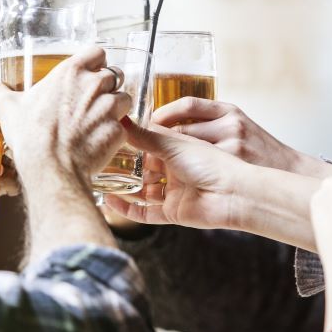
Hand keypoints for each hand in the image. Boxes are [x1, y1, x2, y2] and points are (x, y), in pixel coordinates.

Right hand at [0, 46, 131, 260]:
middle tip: (93, 101)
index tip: (90, 72)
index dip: (95, 62)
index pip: (97, 52)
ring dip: (117, 107)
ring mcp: (110, 107)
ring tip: (100, 120)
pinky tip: (101, 140)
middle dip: (107, 86)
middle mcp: (95, 85)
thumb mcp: (7, 109)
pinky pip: (124, 127)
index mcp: (71, 72)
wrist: (51, 168)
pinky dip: (116, 133)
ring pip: (125, 98)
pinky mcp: (119, 130)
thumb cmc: (30, 136)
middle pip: (115, 74)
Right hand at [104, 123, 247, 228]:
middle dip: (124, 167)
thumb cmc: (211, 163)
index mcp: (178, 148)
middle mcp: (175, 169)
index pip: (149, 143)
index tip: (107, 138)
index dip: (130, 141)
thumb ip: (144, 135)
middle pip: (144, 168)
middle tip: (98, 162)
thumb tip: (120, 118)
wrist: (232, 193)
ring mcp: (174, 191)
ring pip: (142, 191)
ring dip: (124, 188)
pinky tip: (109, 202)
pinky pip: (145, 212)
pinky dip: (128, 208)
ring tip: (98, 182)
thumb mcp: (173, 143)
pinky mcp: (172, 212)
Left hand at [153, 98, 331, 177]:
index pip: (188, 105)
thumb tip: (169, 128)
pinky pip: (196, 169)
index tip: (152, 123)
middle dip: (162, 141)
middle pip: (182, 129)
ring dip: (168, 160)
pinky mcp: (231, 164)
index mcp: (229, 111)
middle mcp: (230, 124)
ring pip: (186, 149)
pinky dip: (182, 174)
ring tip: (157, 167)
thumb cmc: (261, 154)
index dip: (165, 114)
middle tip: (147, 149)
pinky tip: (172, 181)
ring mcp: (230, 145)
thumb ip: (210, 125)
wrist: (288, 173)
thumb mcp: (239, 128)